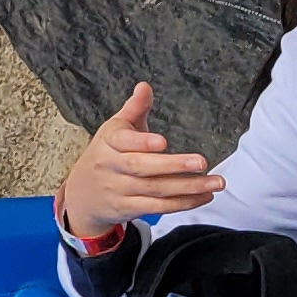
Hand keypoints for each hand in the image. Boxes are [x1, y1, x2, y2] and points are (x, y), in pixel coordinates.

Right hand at [57, 80, 224, 247]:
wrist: (82, 194)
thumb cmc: (106, 155)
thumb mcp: (114, 130)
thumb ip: (133, 109)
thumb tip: (145, 86)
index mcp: (108, 142)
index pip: (122, 141)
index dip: (142, 142)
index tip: (163, 141)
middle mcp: (110, 167)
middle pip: (141, 167)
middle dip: (173, 166)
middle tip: (201, 162)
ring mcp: (118, 190)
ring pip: (155, 190)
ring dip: (187, 187)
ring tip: (214, 182)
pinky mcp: (126, 209)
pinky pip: (157, 207)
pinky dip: (182, 203)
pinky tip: (203, 196)